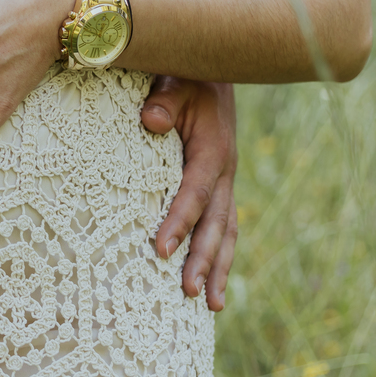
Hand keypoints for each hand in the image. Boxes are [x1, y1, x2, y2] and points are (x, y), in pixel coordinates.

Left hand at [142, 76, 237, 311]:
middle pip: (216, 223)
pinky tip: (212, 283)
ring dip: (217, 268)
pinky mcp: (220, 186)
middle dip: (203, 259)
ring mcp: (225, 181)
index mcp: (213, 150)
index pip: (194, 192)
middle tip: (189, 293)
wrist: (214, 71)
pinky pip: (223, 225)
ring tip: (209, 305)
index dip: (178, 221)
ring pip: (225, 231)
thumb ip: (164, 99)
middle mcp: (224, 171)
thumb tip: (150, 120)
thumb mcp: (175, 80)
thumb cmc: (187, 77)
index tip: (160, 249)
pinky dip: (219, 255)